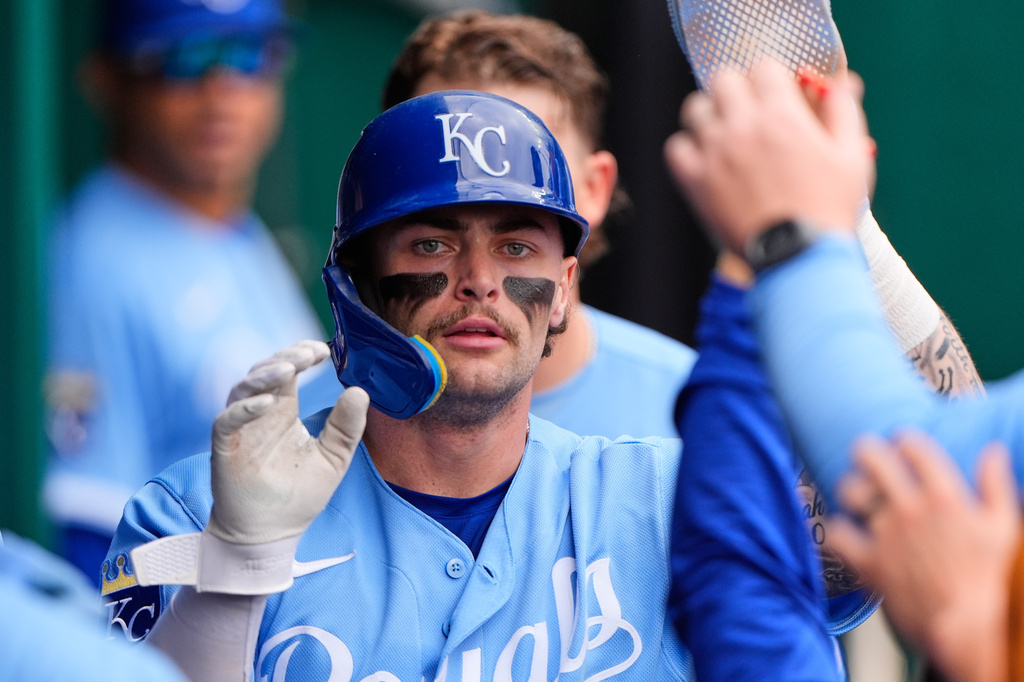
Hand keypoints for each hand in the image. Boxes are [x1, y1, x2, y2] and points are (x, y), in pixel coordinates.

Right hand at [206, 340, 368, 545]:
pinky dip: (245, 408)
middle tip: (309, 354)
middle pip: (266, 371)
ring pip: (244, 388)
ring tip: (289, 370)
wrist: (270, 534)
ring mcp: (241, 429)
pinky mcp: (224, 447)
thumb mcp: (333, 459)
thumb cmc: (298, 496)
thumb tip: (359, 392)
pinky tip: (267, 402)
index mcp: (284, 411)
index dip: (302, 354)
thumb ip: (346, 427)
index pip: (289, 371)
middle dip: (286, 357)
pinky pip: (228, 420)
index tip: (324, 349)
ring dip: (266, 375)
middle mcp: (260, 413)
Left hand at [664, 59, 871, 257]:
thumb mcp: (851, 156)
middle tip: (746, 110)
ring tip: (722, 131)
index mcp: (783, 115)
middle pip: (724, 80)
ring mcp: (716, 154)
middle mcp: (744, 127)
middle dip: (736, 90)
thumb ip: (843, 113)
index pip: (763, 67)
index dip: (769, 77)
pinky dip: (686, 148)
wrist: (799, 256)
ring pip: (694, 109)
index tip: (773, 93)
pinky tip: (703, 158)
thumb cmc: (828, 209)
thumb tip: (845, 83)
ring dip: (708, 114)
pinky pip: (675, 148)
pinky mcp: (697, 182)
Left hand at [826, 431, 1020, 681]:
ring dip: (849, 488)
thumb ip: (996, 485)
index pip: (913, 446)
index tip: (900, 444)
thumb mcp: (1004, 527)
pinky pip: (834, 534)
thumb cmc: (990, 579)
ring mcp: (885, 534)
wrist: (968, 629)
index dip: (903, 440)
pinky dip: (832, 528)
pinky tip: (837, 527)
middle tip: (865, 455)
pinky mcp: (868, 562)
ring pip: (849, 490)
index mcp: (945, 497)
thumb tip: (992, 450)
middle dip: (865, 450)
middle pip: (872, 457)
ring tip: (854, 493)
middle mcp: (910, 509)